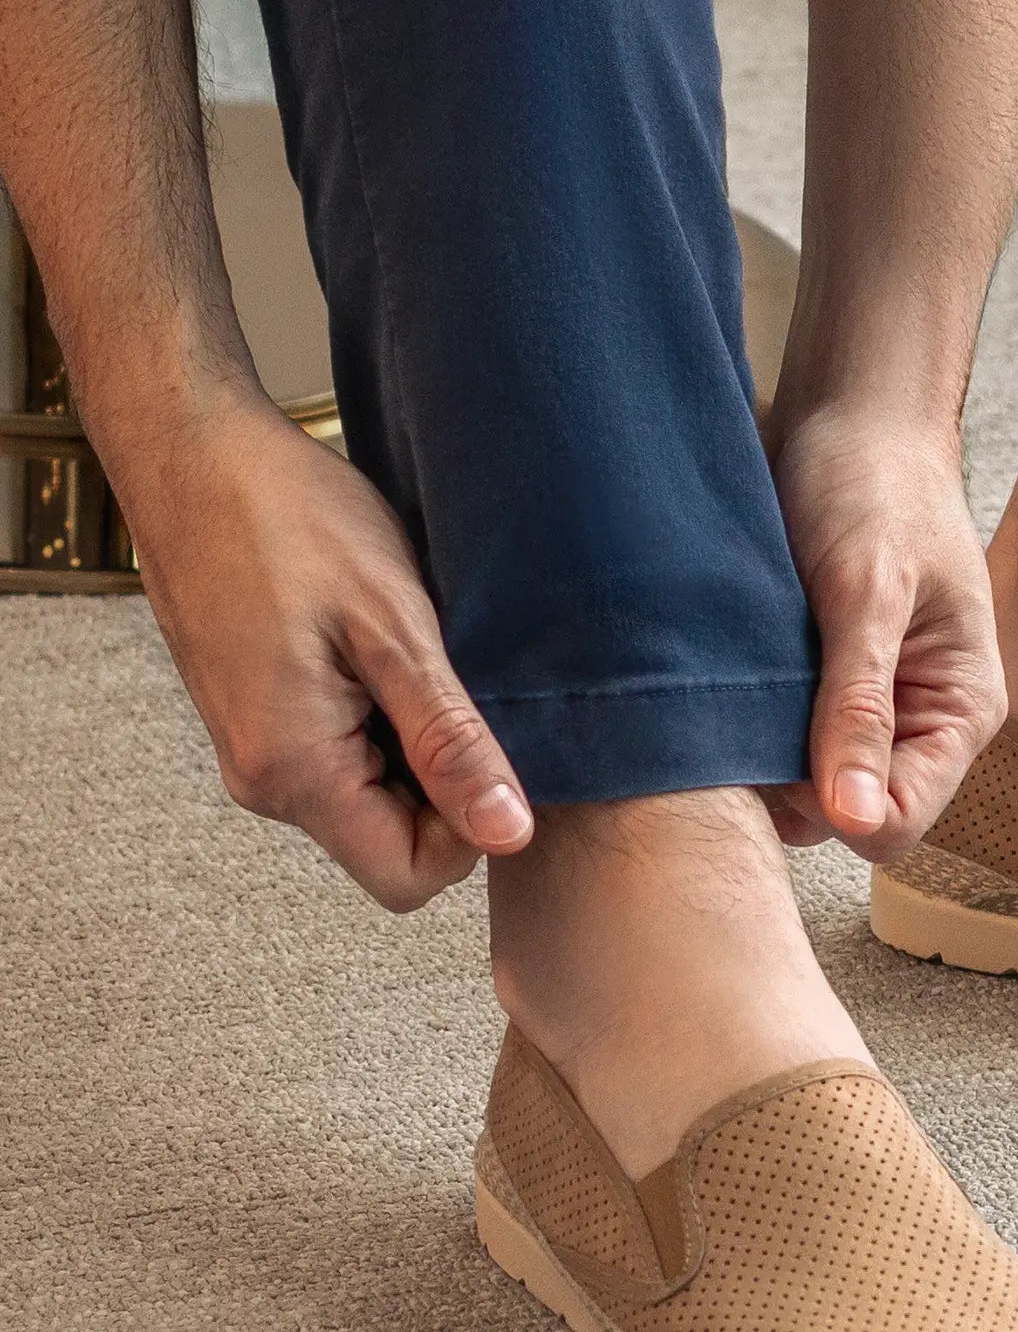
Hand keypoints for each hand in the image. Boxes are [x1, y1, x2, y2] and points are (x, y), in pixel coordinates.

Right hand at [115, 390, 533, 910]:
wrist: (193, 452)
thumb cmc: (287, 520)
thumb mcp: (395, 629)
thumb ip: (451, 742)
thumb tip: (510, 833)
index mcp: (293, 772)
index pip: (407, 878)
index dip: (468, 832)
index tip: (489, 748)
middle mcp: (264, 779)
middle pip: (391, 841)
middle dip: (446, 784)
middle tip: (460, 685)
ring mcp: (256, 748)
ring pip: (372, 794)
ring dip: (416, 742)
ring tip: (418, 654)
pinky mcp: (259, 715)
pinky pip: (343, 752)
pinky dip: (383, 716)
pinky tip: (388, 646)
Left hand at [766, 404, 1005, 861]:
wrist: (848, 420)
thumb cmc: (877, 488)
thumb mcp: (869, 593)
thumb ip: (861, 705)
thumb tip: (857, 819)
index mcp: (959, 713)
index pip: (894, 825)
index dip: (831, 810)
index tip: (773, 757)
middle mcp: (915, 728)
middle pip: (842, 819)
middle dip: (786, 785)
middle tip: (736, 714)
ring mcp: (863, 713)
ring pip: (799, 789)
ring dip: (756, 756)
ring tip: (730, 688)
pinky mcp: (814, 694)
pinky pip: (774, 746)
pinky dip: (742, 727)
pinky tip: (722, 682)